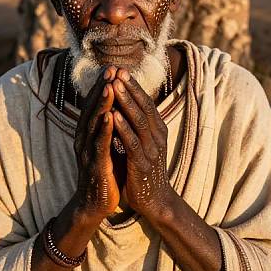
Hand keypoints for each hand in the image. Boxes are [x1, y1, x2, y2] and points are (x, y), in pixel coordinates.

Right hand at [73, 67, 119, 220]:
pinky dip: (104, 130)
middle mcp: (84, 138)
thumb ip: (109, 126)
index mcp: (88, 132)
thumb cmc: (104, 171)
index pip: (95, 104)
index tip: (112, 67)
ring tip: (110, 85)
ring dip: (102, 103)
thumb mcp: (106, 144)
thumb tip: (117, 104)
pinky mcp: (94, 167)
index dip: (102, 85)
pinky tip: (110, 116)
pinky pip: (99, 145)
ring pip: (94, 123)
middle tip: (111, 68)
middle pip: (93, 108)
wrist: (94, 205)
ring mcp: (87, 152)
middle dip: (102, 87)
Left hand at [111, 69, 172, 217]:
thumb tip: (122, 102)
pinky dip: (122, 128)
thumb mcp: (143, 142)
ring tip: (113, 86)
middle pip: (144, 107)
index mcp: (157, 130)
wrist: (154, 200)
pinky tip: (113, 116)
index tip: (121, 70)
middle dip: (130, 88)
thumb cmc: (144, 168)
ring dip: (126, 102)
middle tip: (118, 71)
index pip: (146, 102)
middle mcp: (158, 137)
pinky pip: (132, 142)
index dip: (134, 86)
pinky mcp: (142, 164)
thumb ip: (136, 124)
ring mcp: (152, 150)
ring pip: (139, 121)